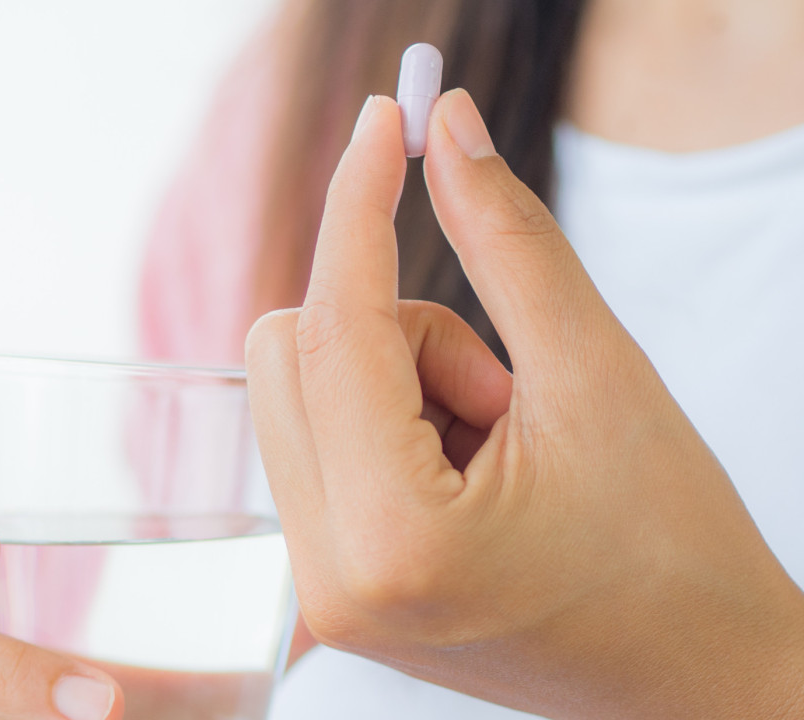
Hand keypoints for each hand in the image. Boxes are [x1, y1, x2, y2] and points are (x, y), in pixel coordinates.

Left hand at [244, 90, 803, 717]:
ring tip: (501, 445)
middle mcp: (329, 578)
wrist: (698, 681)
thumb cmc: (674, 549)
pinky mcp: (330, 587)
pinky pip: (317, 441)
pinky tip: (473, 473)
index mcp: (395, 538)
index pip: (336, 326)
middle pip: (288, 351)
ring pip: (301, 391)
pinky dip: (388, 422)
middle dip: (397, 332)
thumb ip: (508, 243)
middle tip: (501, 387)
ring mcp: (321, 593)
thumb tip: (448, 128)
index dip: (360, 206)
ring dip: (398, 380)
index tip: (387, 121)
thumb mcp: (597, 376)